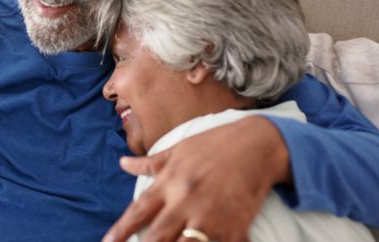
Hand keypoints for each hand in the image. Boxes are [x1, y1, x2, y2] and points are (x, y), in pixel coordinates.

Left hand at [102, 116, 290, 241]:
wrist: (258, 145)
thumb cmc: (215, 145)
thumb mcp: (178, 150)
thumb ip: (150, 163)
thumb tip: (123, 163)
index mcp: (170, 182)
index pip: (138, 211)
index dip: (121, 231)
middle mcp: (185, 201)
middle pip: (157, 236)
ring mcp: (210, 217)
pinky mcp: (234, 228)